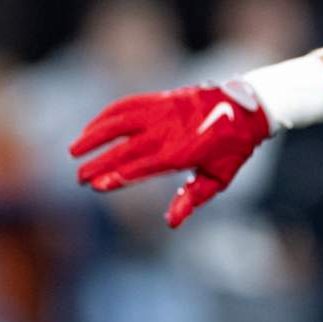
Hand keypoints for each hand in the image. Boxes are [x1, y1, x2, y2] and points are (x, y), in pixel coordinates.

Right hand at [70, 82, 271, 227]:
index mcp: (182, 153)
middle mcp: (168, 130)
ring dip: (92, 136)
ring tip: (73, 151)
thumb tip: (171, 222)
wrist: (248, 105)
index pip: (141, 167)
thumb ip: (192, 198)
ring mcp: (162, 111)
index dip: (117, 177)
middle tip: (79, 178)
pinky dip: (105, 117)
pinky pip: (126, 105)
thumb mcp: (219, 177)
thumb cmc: (233, 147)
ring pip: (118, 121)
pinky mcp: (159, 98)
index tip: (96, 185)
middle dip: (98, 163)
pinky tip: (91, 128)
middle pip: (123, 148)